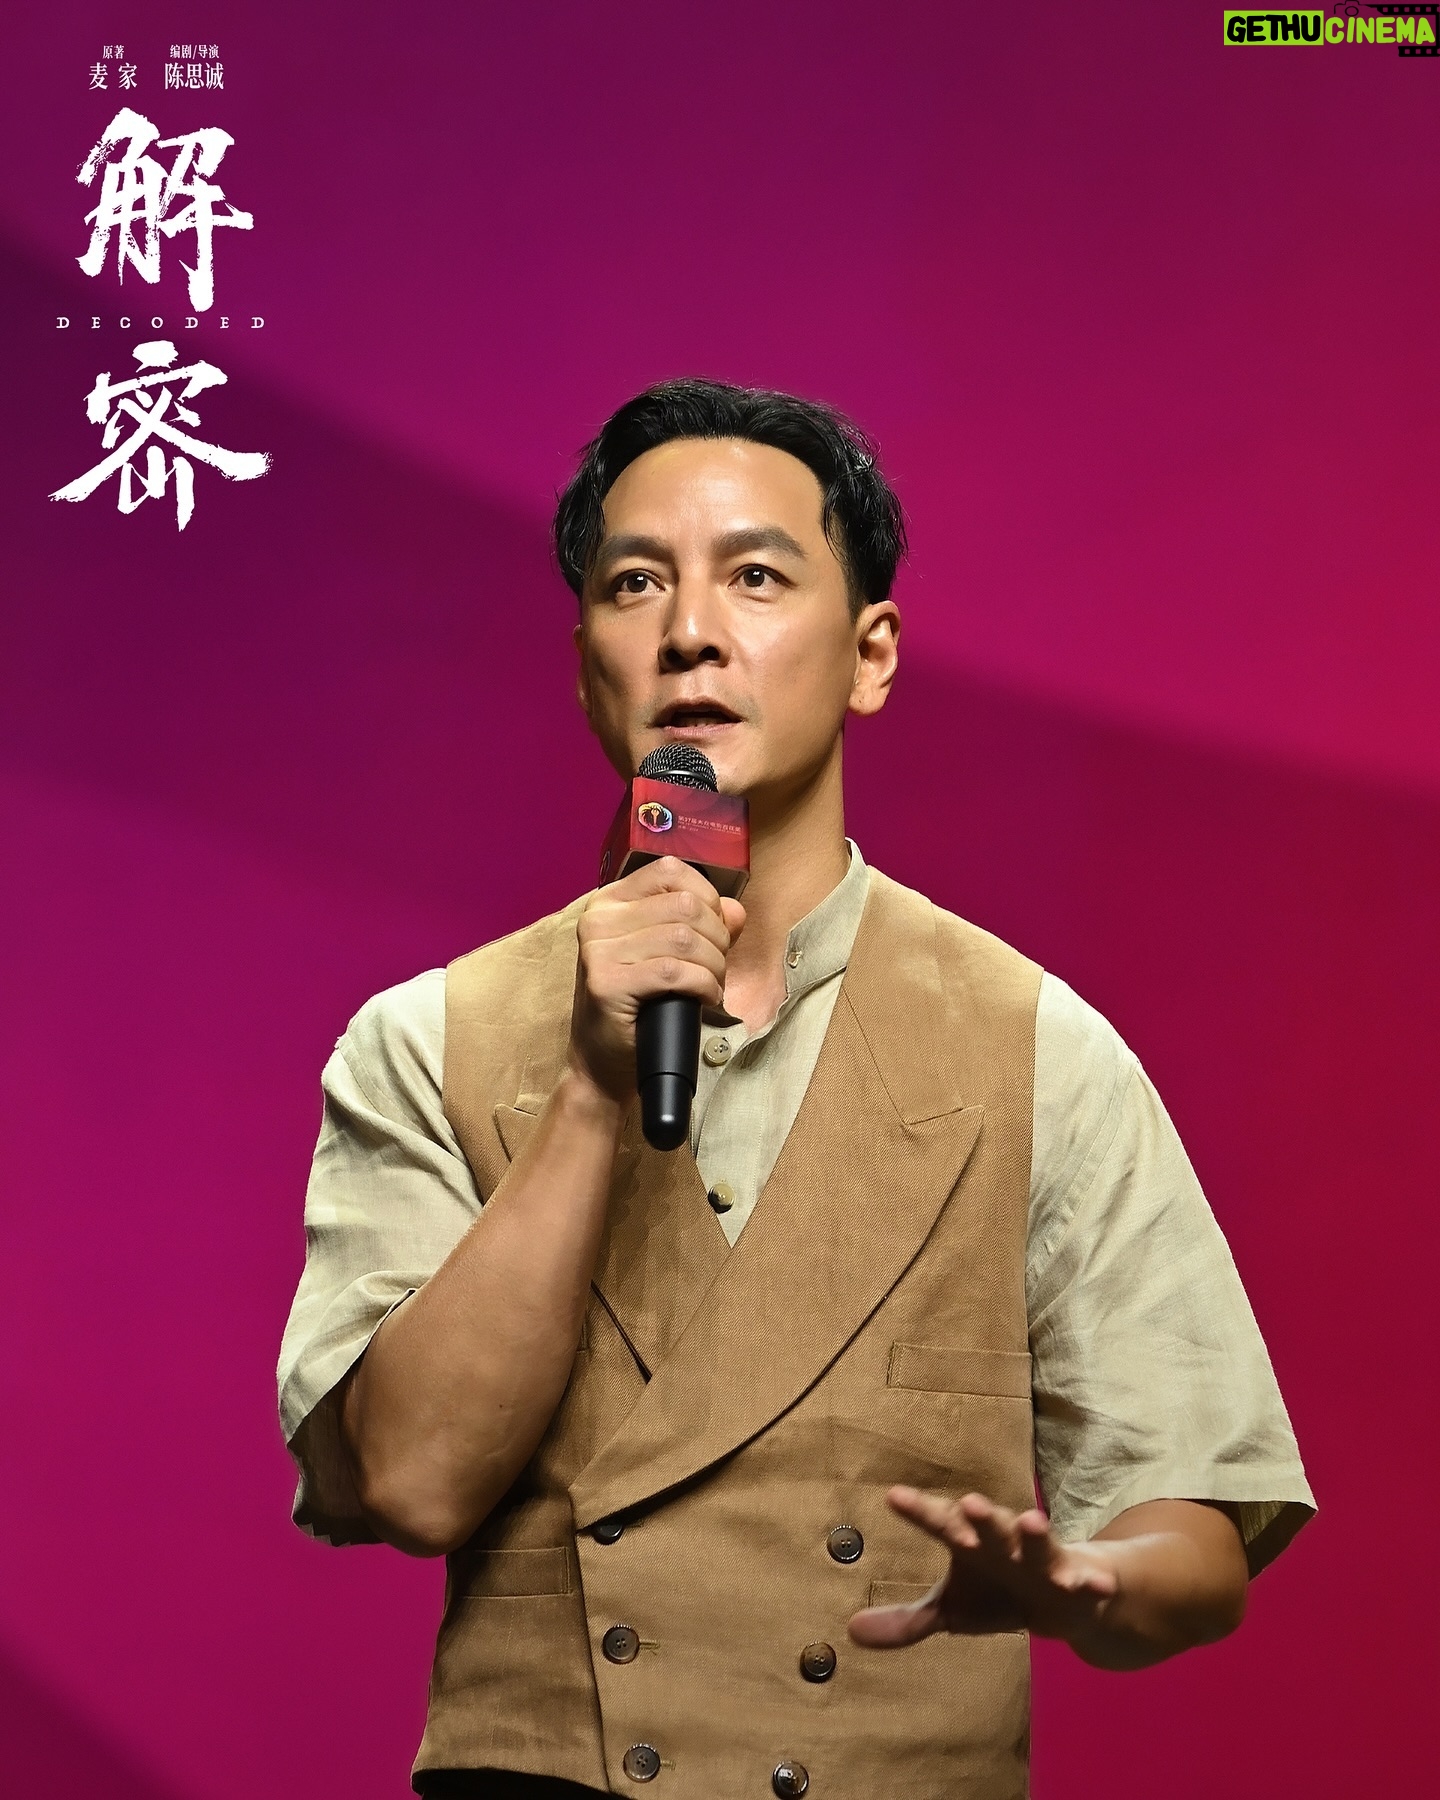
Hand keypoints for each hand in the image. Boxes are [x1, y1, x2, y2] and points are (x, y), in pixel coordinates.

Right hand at [569, 856, 745, 1103]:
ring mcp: (597, 951)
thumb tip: (735, 910)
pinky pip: (675, 971)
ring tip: (710, 986)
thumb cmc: (637, 1008)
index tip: (713, 931)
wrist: (602, 1064)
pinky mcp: (606, 984)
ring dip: (713, 966)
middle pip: (685, 906)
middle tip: (715, 968)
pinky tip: (703, 999)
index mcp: (610, 902)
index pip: (671, 871)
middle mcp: (597, 919)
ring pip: (684, 938)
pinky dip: (703, 985)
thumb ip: (703, 926)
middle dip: (716, 939)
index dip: (707, 898)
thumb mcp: (667, 956)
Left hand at [847, 1487, 1118, 1649]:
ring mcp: (1043, 1559)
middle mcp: (1005, 1544)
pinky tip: (1088, 1583)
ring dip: (1034, 1533)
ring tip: (1030, 1521)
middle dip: (982, 1517)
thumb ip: (907, 1621)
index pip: (940, 1525)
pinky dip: (1086, 1581)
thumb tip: (850, 1633)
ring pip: (1037, 1544)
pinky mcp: (1077, 1579)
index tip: (894, 1498)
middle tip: (970, 1503)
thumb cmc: (999, 1593)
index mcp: (972, 1545)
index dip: (919, 1512)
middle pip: (991, 1527)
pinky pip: (1084, 1580)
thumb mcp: (952, 1612)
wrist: (1065, 1596)